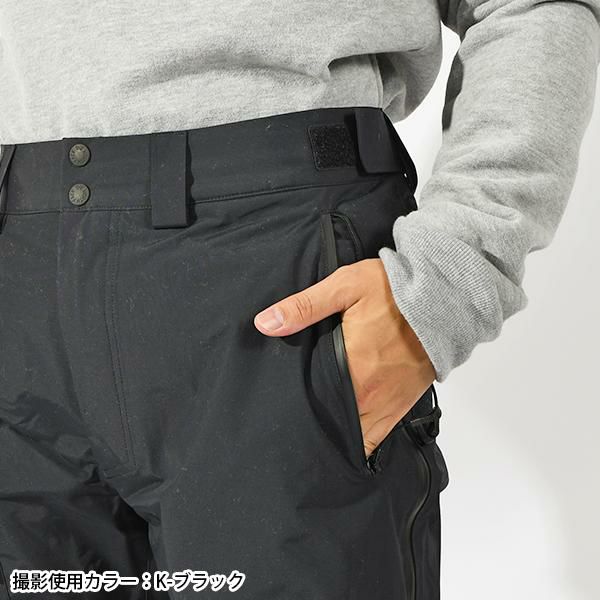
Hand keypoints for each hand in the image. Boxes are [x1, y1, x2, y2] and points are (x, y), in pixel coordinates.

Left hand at [253, 258, 434, 457]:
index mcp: (350, 371)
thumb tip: (265, 323)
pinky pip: (378, 437)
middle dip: (314, 425)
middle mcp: (369, 396)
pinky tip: (347, 435)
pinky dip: (362, 441)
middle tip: (294, 422)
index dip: (295, 412)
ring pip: (355, 437)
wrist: (445, 297)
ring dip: (337, 435)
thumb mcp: (344, 287)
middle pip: (332, 425)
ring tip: (318, 431)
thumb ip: (302, 307)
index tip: (282, 412)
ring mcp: (388, 404)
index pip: (313, 405)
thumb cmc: (394, 291)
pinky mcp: (402, 404)